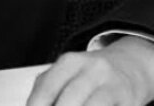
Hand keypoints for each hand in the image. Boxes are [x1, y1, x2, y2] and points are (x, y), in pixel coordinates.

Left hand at [28, 36, 153, 105]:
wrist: (131, 66)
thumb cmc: (92, 74)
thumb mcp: (68, 73)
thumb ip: (49, 89)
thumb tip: (31, 105)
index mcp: (70, 62)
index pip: (46, 87)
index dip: (37, 105)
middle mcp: (92, 69)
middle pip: (69, 100)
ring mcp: (113, 84)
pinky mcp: (128, 98)